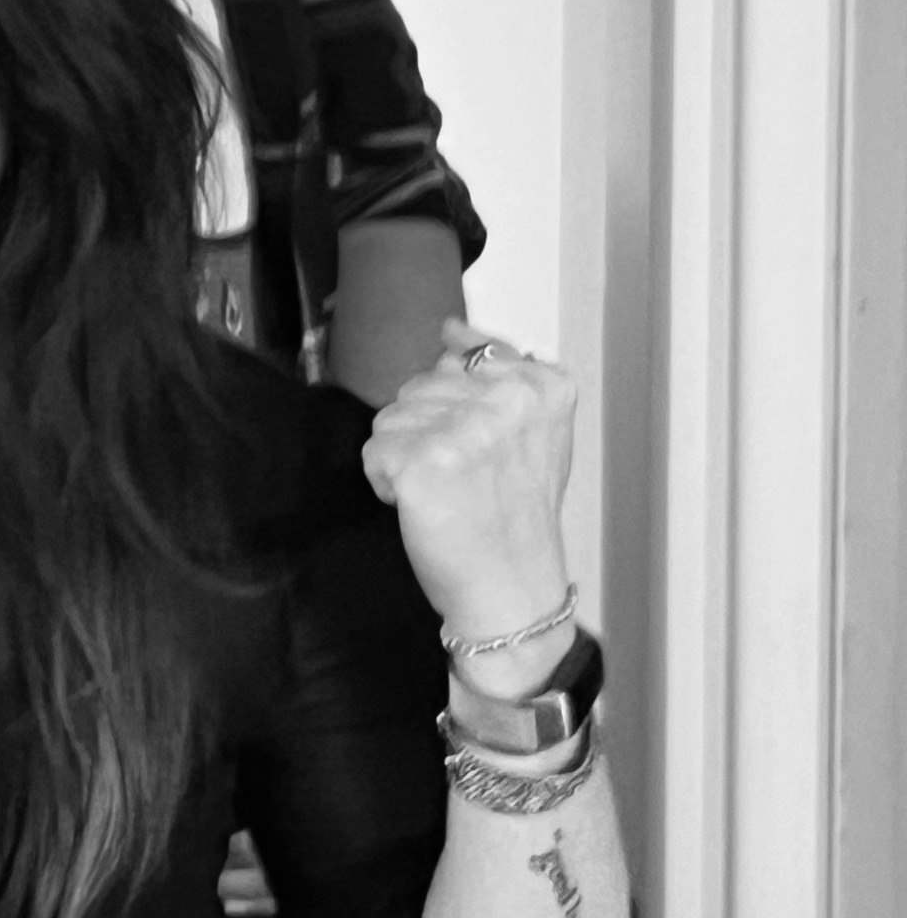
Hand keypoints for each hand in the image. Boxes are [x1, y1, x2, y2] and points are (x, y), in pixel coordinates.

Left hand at [359, 318, 576, 672]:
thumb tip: (449, 326)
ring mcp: (466, 430)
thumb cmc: (515, 515)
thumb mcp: (529, 431)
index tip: (485, 452)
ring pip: (391, 418)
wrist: (513, 591)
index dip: (457, 412)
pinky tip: (428, 509)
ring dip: (405, 459)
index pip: (460, 361)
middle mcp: (508, 400)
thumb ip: (493, 371)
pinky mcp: (424, 462)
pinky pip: (375, 454)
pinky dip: (389, 485)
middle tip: (468, 481)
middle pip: (417, 388)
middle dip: (426, 434)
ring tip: (450, 494)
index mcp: (543, 385)